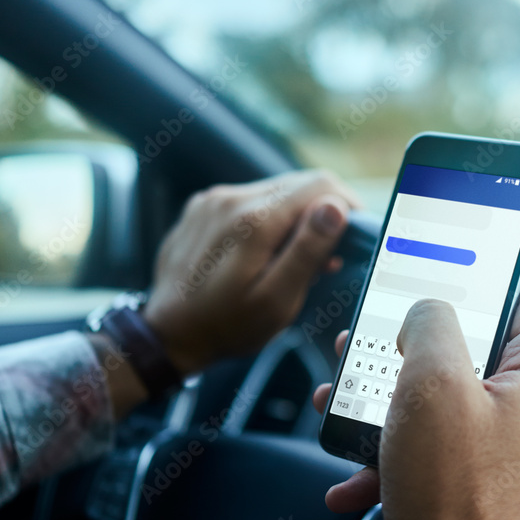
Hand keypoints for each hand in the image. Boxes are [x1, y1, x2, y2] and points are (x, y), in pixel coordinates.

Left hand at [144, 171, 359, 374]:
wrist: (167, 335)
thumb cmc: (228, 327)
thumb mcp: (277, 301)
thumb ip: (307, 250)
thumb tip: (336, 207)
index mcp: (254, 220)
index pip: (321, 186)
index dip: (347, 207)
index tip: (352, 238)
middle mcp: (231, 198)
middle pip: (299, 184)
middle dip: (321, 215)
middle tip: (325, 257)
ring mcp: (212, 199)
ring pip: (275, 191)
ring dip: (294, 219)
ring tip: (291, 260)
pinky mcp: (203, 206)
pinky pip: (250, 200)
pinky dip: (267, 221)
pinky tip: (263, 254)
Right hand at [312, 277, 519, 519]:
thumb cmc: (452, 497)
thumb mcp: (432, 383)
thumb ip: (432, 321)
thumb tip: (427, 310)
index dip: (476, 272)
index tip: (437, 265)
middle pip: (475, 343)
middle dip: (412, 343)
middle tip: (372, 342)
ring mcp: (515, 441)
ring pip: (449, 392)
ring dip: (393, 395)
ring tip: (347, 403)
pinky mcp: (488, 472)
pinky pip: (441, 439)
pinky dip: (399, 445)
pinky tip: (357, 469)